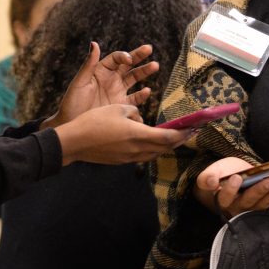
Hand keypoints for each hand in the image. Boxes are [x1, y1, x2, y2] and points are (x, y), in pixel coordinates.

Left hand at [51, 42, 158, 124]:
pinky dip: (142, 95)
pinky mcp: (121, 105)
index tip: (129, 59)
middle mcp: (111, 79)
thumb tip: (94, 43)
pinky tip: (147, 91)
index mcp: (100, 71)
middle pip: (128, 65)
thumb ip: (89, 64)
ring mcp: (117, 92)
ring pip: (134, 79)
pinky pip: (135, 99)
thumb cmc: (72, 103)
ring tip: (155, 65)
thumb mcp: (80, 82)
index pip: (116, 59)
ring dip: (144, 72)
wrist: (72, 125)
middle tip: (149, 49)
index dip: (124, 56)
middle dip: (139, 56)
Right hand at [55, 103, 191, 164]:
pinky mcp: (121, 161)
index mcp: (138, 135)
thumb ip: (134, 112)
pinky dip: (152, 148)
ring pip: (154, 153)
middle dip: (178, 140)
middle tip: (189, 132)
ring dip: (165, 145)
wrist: (74, 142)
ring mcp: (129, 158)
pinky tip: (151, 141)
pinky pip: (143, 155)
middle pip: (164, 147)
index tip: (193, 128)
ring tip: (173, 137)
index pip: (167, 138)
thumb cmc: (94, 121)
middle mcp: (137, 149)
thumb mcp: (117, 108)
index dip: (182, 134)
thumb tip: (140, 118)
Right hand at [194, 157, 268, 218]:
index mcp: (222, 200)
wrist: (231, 178)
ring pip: (264, 204)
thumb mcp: (212, 172)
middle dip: (260, 190)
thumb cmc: (221, 176)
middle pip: (249, 202)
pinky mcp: (263, 206)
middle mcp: (237, 209)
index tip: (236, 178)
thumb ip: (207, 178)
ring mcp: (251, 209)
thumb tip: (212, 182)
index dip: (231, 189)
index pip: (225, 198)